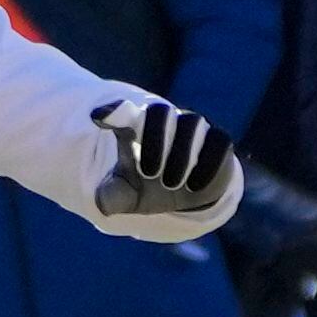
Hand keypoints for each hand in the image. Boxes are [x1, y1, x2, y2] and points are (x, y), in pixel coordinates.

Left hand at [91, 98, 236, 221]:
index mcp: (137, 129)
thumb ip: (111, 198)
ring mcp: (194, 129)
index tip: (98, 117)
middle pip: (161, 112)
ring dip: (181, 154)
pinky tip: (193, 186)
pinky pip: (219, 141)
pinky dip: (209, 163)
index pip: (125, 111)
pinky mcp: (218, 142)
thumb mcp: (124, 197)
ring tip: (170, 183)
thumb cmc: (144, 188)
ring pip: (192, 123)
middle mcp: (167, 121)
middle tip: (149, 174)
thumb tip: (104, 205)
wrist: (181, 195)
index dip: (115, 112)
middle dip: (154, 141)